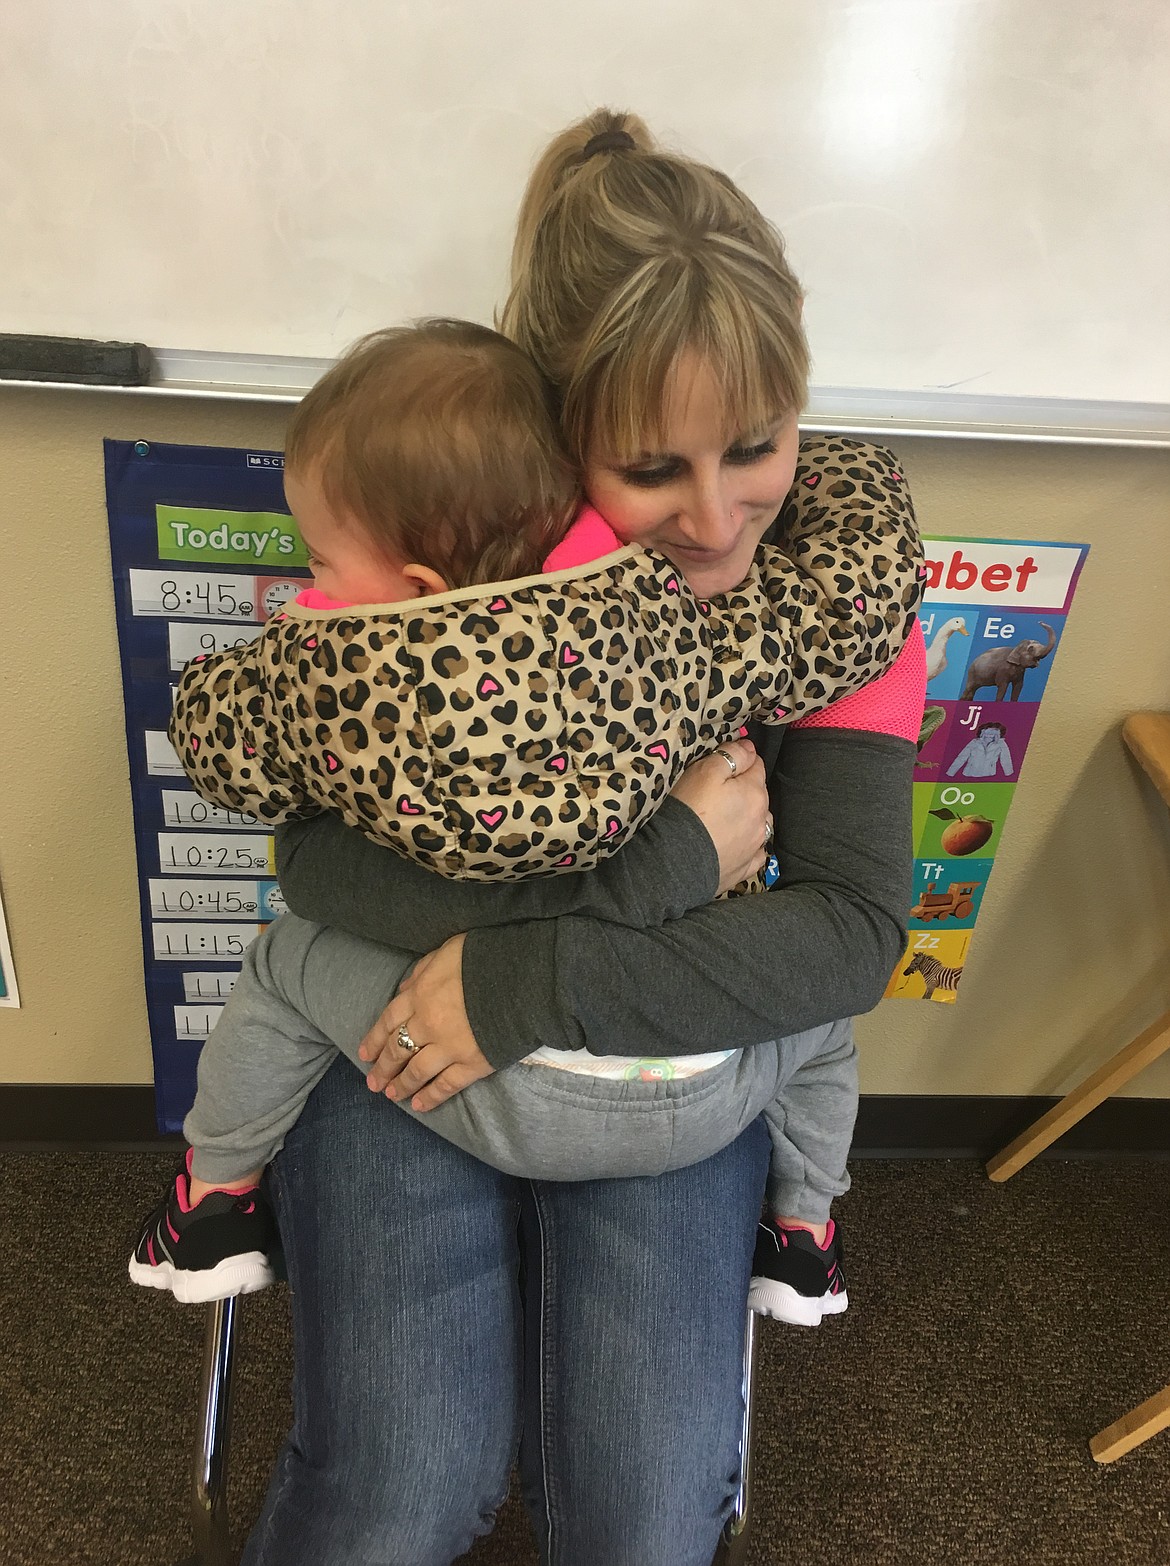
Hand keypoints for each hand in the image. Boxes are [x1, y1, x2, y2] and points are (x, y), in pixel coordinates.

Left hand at [357, 933, 494, 1110]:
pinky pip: (446, 1084)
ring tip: (391, 1096)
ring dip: (401, 1085)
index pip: (389, 1021)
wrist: (523, 978)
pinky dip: (431, 1096)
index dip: (375, 1039)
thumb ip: (422, 971)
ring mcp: (449, 1046)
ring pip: (417, 1071)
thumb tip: (405, 989)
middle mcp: (428, 1023)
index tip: (365, 1055)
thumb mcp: (446, 952)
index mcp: (420, 995)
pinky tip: (420, 1104)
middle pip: (398, 1050)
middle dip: (383, 1068)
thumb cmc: (486, 958)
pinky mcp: (472, 1063)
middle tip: (373, 1083)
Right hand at [669, 738, 771, 895]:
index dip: (738, 762)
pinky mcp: (744, 869)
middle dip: (743, 790)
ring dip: (747, 818)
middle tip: (715, 793)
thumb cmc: (688, 810)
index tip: (720, 766)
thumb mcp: (705, 771)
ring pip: (759, 824)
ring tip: (724, 820)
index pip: (756, 765)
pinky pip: (754, 854)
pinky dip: (747, 846)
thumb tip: (750, 747)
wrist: (675, 861)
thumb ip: (732, 755)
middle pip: (758, 795)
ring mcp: (755, 846)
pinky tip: (733, 844)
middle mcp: (762, 819)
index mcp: (755, 792)